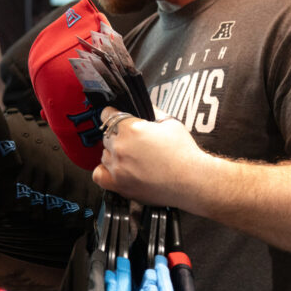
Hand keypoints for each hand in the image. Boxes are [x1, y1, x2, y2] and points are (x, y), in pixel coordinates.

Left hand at [93, 106, 208, 206]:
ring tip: (132, 157)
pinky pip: (99, 175)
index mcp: (131, 129)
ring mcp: (118, 168)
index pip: (107, 115)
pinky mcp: (119, 185)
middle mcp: (121, 147)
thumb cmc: (184, 153)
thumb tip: (143, 105)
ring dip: (114, 153)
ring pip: (104, 155)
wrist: (192, 180)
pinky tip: (118, 169)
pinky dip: (105, 170)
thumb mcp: (170, 123)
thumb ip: (152, 111)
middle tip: (133, 141)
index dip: (112, 113)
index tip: (115, 117)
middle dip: (117, 135)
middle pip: (106, 135)